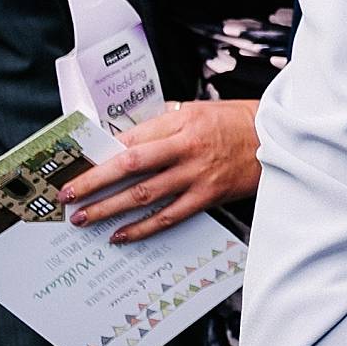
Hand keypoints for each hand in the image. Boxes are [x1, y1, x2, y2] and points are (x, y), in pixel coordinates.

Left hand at [55, 100, 260, 242]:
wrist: (279, 139)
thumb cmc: (238, 122)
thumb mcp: (200, 111)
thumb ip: (165, 122)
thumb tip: (126, 138)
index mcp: (182, 121)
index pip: (130, 138)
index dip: (100, 155)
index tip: (76, 167)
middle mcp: (187, 147)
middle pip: (129, 165)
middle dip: (93, 182)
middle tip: (67, 196)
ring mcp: (198, 174)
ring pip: (144, 194)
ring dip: (108, 208)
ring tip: (83, 218)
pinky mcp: (209, 195)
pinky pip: (169, 216)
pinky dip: (142, 228)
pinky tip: (121, 234)